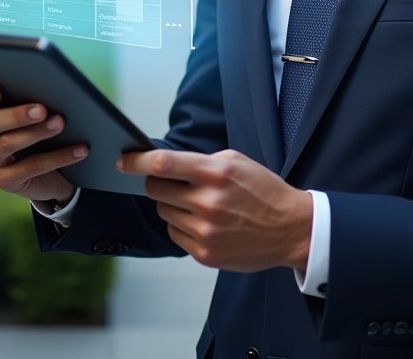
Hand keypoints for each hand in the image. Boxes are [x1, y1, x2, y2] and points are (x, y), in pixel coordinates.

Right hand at [0, 85, 87, 203]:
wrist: (47, 170)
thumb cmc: (36, 127)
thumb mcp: (30, 112)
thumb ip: (30, 98)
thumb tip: (51, 86)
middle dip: (17, 114)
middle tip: (42, 109)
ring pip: (9, 144)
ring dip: (38, 132)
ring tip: (60, 122)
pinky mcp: (4, 181)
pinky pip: (32, 167)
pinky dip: (59, 156)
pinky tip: (80, 149)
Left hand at [118, 148, 312, 272]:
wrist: (289, 229)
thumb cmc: (263, 191)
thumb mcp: (236, 162)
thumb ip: (201, 161)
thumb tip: (164, 163)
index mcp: (216, 173)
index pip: (164, 164)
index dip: (137, 161)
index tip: (123, 161)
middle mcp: (208, 202)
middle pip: (156, 190)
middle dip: (159, 183)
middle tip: (175, 183)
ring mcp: (205, 231)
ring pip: (164, 212)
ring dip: (173, 205)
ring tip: (199, 204)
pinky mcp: (204, 253)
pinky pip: (174, 233)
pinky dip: (182, 225)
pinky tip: (204, 222)